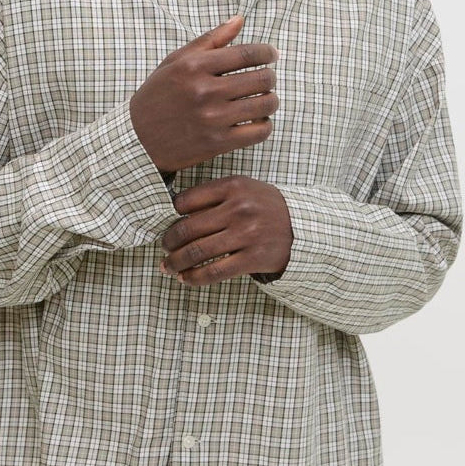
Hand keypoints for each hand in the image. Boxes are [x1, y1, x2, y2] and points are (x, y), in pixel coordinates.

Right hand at [129, 15, 278, 173]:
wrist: (137, 139)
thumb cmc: (157, 96)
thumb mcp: (176, 61)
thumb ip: (210, 40)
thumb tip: (239, 19)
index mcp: (194, 66)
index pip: (247, 53)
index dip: (267, 52)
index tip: (271, 55)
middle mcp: (205, 90)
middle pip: (262, 78)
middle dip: (270, 76)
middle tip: (267, 79)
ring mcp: (213, 118)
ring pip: (265, 104)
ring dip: (271, 100)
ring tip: (264, 99)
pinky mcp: (217, 143)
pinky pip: (259, 132)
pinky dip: (264, 125)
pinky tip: (257, 121)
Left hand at [159, 176, 292, 286]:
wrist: (301, 227)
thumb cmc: (265, 207)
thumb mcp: (244, 189)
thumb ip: (214, 195)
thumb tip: (175, 213)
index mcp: (233, 186)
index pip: (186, 200)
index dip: (170, 215)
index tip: (168, 224)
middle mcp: (239, 209)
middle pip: (188, 228)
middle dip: (168, 242)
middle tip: (164, 248)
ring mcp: (246, 234)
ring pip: (197, 252)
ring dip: (176, 262)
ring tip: (167, 267)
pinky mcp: (253, 258)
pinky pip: (214, 272)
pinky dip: (194, 278)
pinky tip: (186, 279)